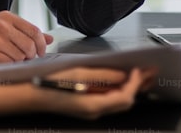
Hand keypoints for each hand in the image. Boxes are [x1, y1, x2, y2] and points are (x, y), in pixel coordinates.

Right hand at [0, 10, 53, 64]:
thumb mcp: (3, 26)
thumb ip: (25, 31)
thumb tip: (49, 39)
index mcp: (6, 17)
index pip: (34, 31)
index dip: (41, 44)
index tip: (41, 52)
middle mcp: (1, 27)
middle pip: (30, 45)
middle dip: (30, 55)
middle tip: (25, 58)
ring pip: (20, 57)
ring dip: (18, 62)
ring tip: (8, 58)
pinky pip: (9, 65)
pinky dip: (8, 66)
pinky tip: (0, 62)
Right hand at [34, 67, 154, 118]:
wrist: (32, 95)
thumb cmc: (50, 84)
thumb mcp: (79, 74)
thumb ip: (104, 75)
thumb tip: (122, 74)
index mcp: (94, 105)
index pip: (124, 97)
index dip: (135, 83)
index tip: (139, 69)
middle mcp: (95, 112)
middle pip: (124, 102)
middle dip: (138, 86)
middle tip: (148, 72)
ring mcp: (91, 110)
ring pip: (118, 102)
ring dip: (130, 88)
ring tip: (140, 74)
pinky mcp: (87, 106)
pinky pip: (108, 100)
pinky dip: (117, 90)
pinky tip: (121, 79)